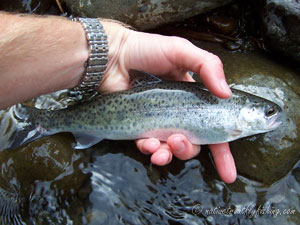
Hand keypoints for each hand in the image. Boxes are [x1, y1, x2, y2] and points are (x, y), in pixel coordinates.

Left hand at [99, 20, 235, 182]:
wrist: (113, 56)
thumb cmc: (146, 50)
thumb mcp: (181, 51)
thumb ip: (208, 66)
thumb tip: (226, 94)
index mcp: (192, 98)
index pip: (212, 127)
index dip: (222, 150)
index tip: (229, 171)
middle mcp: (177, 113)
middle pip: (191, 143)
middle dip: (188, 150)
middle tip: (179, 142)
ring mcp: (158, 122)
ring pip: (169, 149)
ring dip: (169, 155)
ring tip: (161, 149)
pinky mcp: (139, 127)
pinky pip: (148, 147)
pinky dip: (150, 150)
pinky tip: (147, 144)